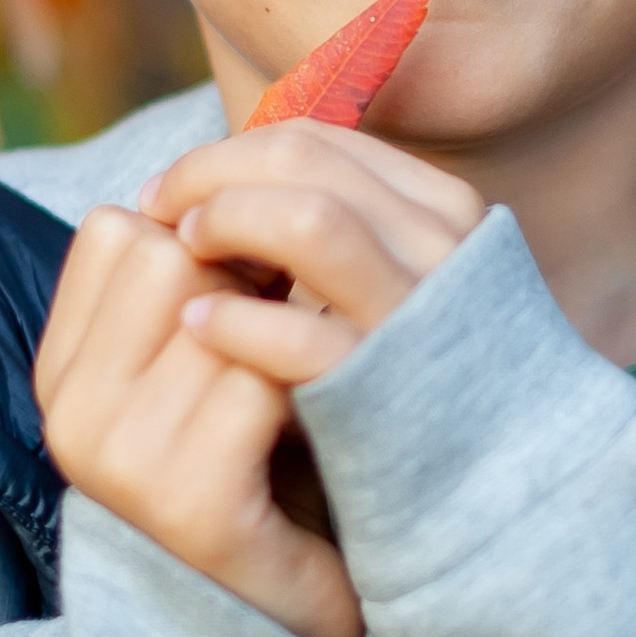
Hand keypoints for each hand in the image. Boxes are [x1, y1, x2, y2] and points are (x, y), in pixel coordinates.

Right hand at [33, 203, 365, 636]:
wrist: (294, 622)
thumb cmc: (267, 467)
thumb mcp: (214, 359)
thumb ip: (204, 272)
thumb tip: (258, 148)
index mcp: (62, 370)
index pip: (118, 230)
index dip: (212, 241)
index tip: (267, 286)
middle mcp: (68, 414)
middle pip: (170, 258)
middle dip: (256, 277)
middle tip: (311, 332)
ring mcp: (116, 464)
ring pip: (220, 312)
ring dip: (295, 331)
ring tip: (327, 381)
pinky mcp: (183, 506)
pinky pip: (259, 380)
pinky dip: (315, 385)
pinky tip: (337, 424)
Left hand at [143, 123, 487, 390]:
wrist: (477, 494)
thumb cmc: (401, 383)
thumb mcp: (383, 286)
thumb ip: (329, 227)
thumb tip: (219, 175)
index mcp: (440, 211)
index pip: (316, 142)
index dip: (228, 154)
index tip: (175, 188)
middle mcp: (443, 251)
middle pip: (303, 161)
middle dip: (211, 174)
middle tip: (158, 209)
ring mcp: (420, 320)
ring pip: (310, 221)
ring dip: (227, 222)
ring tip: (181, 249)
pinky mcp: (389, 394)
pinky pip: (304, 337)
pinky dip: (236, 321)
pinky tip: (196, 325)